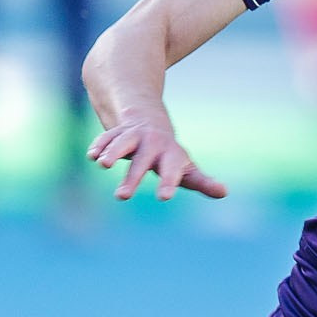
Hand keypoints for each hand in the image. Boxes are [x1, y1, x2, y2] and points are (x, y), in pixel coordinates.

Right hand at [89, 112, 228, 201]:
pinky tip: (92, 156)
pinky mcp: (114, 134)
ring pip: (122, 143)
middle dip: (132, 177)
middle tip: (122, 197)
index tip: (162, 198)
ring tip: (102, 164)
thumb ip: (202, 181)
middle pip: (143, 160)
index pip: (171, 170)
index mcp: (171, 155)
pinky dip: (99, 145)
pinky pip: (105, 137)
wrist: (147, 118)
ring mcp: (132, 136)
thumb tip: (224, 192)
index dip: (167, 182)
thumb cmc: (169, 154)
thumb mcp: (185, 167)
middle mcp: (151, 143)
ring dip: (112, 153)